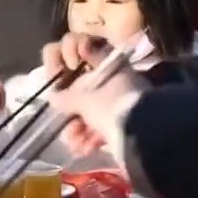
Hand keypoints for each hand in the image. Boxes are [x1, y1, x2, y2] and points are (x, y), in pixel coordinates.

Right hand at [41, 34, 149, 154]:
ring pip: (90, 113)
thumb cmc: (110, 105)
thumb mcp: (83, 100)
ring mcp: (119, 101)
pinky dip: (91, 138)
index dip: (69, 55)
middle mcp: (114, 78)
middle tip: (66, 123)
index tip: (65, 70)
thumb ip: (65, 97)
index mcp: (108, 63)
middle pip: (83, 90)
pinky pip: (101, 127)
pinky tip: (85, 150)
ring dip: (78, 130)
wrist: (143, 131)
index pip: (84, 48)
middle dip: (71, 112)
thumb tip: (53, 97)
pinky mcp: (124, 123)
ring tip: (76, 145)